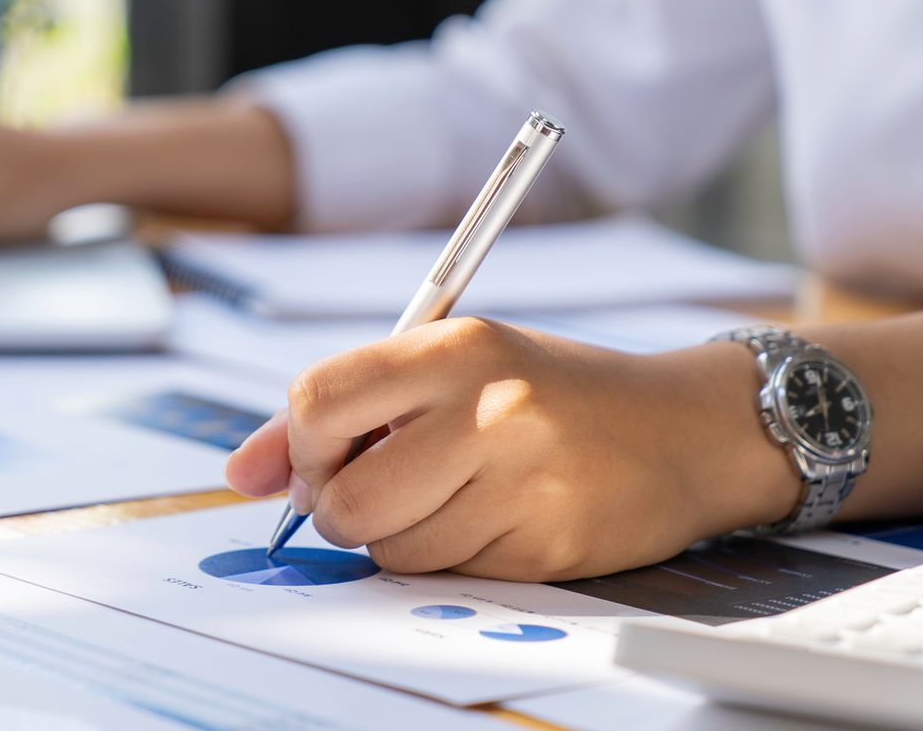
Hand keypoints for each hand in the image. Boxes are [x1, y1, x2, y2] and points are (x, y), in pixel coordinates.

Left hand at [225, 318, 800, 580]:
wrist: (684, 427)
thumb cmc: (548, 390)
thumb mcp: (449, 365)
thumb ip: (337, 413)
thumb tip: (239, 475)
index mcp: (454, 346)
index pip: (319, 400)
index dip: (303, 445)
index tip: (323, 455)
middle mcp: (487, 408)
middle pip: (345, 498)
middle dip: (342, 509)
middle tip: (378, 489)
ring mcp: (521, 481)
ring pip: (392, 548)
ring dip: (399, 538)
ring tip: (450, 496)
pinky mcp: (547, 544)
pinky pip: (448, 575)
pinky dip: (450, 559)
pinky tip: (494, 518)